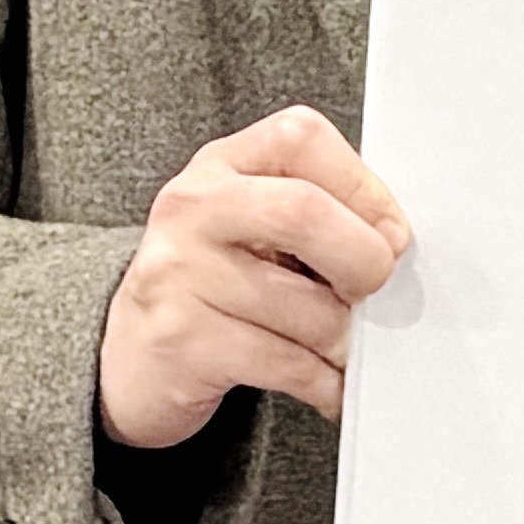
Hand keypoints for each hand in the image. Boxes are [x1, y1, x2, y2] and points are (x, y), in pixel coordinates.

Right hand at [100, 109, 411, 449]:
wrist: (130, 359)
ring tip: (339, 347)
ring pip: (308, 308)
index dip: (363, 187)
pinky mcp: (182, 341)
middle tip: (372, 291)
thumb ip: (318, 213)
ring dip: (345, 341)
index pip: (301, 139)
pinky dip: (326, 384)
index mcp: (220, 165)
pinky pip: (288, 364)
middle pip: (303, 213)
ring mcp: (179, 274)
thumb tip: (393, 242)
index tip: (389, 232)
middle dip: (364, 261)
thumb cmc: (214, 285)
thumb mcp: (253, 226)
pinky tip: (324, 384)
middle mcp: (191, 209)